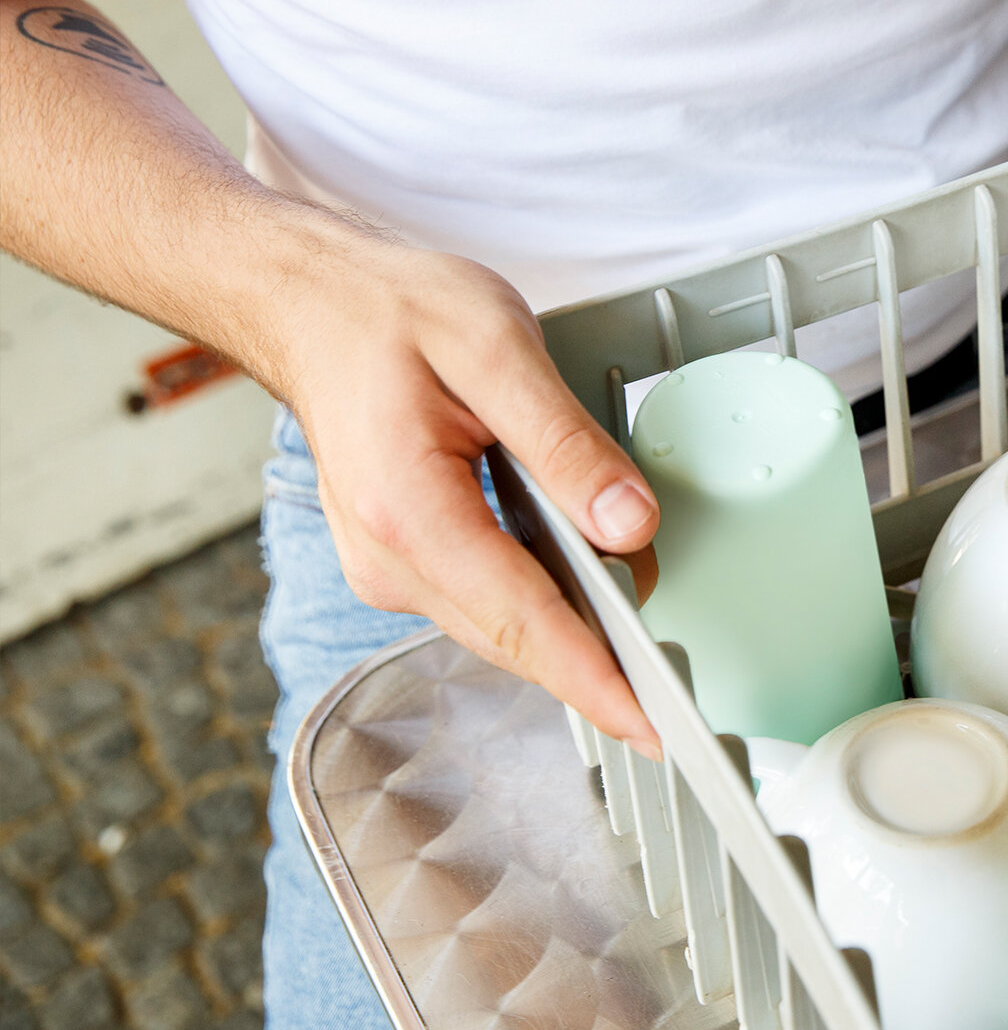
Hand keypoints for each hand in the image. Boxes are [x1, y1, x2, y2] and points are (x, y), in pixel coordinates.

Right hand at [275, 235, 663, 755]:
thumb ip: (566, 442)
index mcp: (409, 512)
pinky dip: (539, 608)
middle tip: (676, 696)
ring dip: (571, 641)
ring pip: (500, 628)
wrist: (308, 304)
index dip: (593, 680)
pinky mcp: (403, 561)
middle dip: (598, 672)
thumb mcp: (497, 348)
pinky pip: (484, 602)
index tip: (650, 725)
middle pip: (513, 640)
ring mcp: (389, 568)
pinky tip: (587, 598)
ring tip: (645, 649)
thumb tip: (628, 524)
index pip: (522, 619)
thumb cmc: (389, 313)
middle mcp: (389, 560)